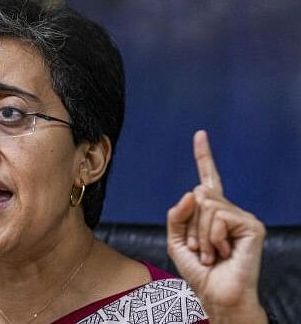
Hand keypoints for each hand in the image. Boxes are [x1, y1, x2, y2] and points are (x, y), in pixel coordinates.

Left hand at [167, 130, 267, 322]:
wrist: (216, 294)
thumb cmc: (198, 270)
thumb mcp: (176, 241)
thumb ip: (177, 215)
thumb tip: (191, 192)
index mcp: (211, 212)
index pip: (207, 179)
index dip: (204, 156)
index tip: (200, 135)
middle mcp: (228, 210)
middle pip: (198, 195)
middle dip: (190, 225)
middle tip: (200, 249)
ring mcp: (241, 216)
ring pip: (206, 205)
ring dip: (200, 235)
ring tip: (211, 254)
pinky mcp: (251, 225)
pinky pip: (219, 217)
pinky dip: (213, 237)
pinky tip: (223, 253)